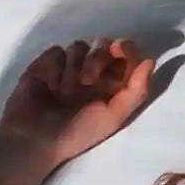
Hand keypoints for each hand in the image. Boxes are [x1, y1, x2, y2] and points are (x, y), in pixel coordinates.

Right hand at [0, 38, 158, 184]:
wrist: (33, 139)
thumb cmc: (77, 133)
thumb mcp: (113, 117)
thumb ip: (136, 90)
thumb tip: (150, 61)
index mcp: (111, 86)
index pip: (126, 56)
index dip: (126, 48)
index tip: (118, 49)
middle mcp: (92, 75)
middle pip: (104, 45)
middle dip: (98, 58)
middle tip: (86, 81)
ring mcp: (68, 69)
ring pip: (80, 45)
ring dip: (75, 65)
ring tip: (65, 90)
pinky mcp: (45, 65)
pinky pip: (57, 51)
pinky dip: (55, 66)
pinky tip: (49, 85)